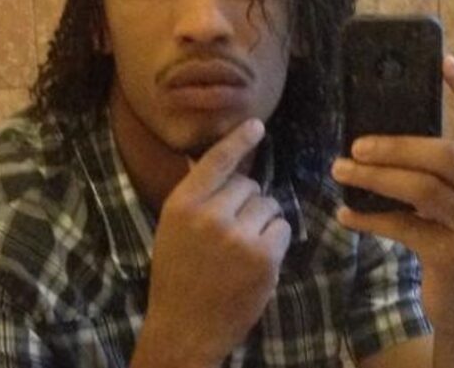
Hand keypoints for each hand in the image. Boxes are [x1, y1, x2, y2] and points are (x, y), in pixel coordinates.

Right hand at [133, 119, 290, 367]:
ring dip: (262, 222)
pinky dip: (274, 242)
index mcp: (182, 204)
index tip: (257, 125)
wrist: (185, 328)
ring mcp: (238, 236)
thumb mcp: (172, 230)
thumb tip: (206, 160)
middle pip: (249, 185)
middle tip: (231, 231)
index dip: (238, 140)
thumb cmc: (177, 277)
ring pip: (268, 205)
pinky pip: (281, 229)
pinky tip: (255, 261)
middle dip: (247, 202)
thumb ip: (195, 197)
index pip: (216, 161)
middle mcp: (210, 215)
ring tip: (241, 249)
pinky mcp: (263, 257)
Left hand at [331, 56, 453, 326]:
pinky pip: (402, 226)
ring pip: (421, 188)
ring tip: (341, 169)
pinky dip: (368, 218)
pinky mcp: (453, 256)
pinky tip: (346, 213)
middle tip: (357, 143)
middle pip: (446, 154)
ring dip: (374, 176)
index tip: (444, 61)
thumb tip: (383, 138)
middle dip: (396, 144)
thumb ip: (441, 175)